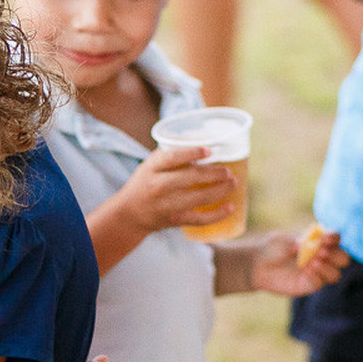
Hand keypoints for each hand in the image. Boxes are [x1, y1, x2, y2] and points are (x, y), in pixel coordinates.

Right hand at [115, 146, 237, 235]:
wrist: (129, 214)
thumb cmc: (146, 183)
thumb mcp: (151, 165)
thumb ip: (173, 155)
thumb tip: (206, 141)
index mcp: (152, 168)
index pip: (172, 158)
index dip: (192, 153)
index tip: (208, 150)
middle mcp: (157, 186)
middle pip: (191, 177)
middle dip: (214, 173)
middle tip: (227, 170)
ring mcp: (166, 205)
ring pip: (199, 197)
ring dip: (220, 189)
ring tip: (233, 183)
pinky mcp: (174, 220)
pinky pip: (199, 219)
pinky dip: (217, 214)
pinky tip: (230, 208)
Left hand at [251, 229, 349, 296]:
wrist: (255, 265)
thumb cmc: (271, 249)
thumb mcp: (284, 240)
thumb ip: (301, 240)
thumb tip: (316, 242)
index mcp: (318, 243)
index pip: (335, 239)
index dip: (334, 238)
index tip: (325, 238)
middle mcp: (321, 259)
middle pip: (343, 259)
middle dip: (335, 255)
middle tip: (320, 252)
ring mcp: (316, 274)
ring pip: (335, 275)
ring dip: (327, 268)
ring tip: (312, 262)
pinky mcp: (307, 285)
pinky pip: (319, 284)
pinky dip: (315, 277)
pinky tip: (305, 271)